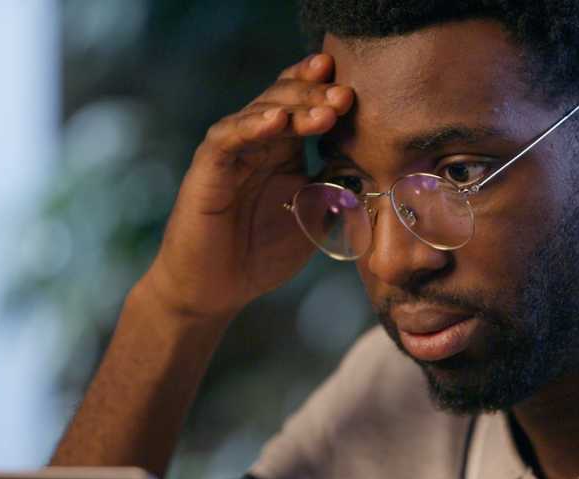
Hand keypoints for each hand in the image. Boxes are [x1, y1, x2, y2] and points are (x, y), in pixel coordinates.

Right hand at [143, 53, 353, 320]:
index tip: (357, 88)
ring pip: (260, 112)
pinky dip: (251, 126)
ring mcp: (231, 152)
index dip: (325, 89)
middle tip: (346, 96)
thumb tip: (371, 173)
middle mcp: (255, 143)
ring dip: (294, 108)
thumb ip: (336, 195)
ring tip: (325, 111)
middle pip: (284, 98)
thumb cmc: (261, 255)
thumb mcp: (312, 222)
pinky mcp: (208, 168)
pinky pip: (228, 138)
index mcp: (282, 150)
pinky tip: (277, 121)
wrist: (217, 290)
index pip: (303, 104)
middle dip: (317, 93)